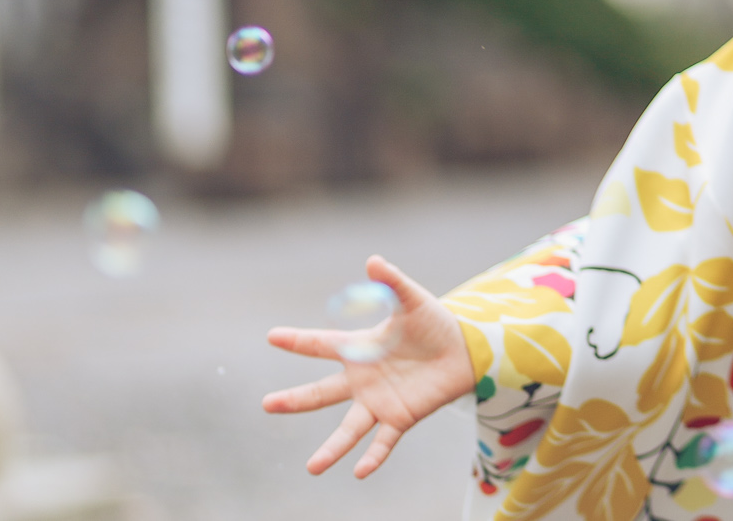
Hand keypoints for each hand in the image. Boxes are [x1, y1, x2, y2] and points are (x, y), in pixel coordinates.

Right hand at [262, 255, 476, 477]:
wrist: (464, 349)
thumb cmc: (433, 323)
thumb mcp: (412, 300)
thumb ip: (391, 283)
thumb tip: (373, 260)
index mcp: (359, 350)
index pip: (322, 345)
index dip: (298, 340)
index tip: (272, 335)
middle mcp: (361, 380)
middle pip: (321, 393)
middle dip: (295, 400)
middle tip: (267, 405)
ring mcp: (378, 402)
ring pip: (348, 429)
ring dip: (331, 449)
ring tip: (312, 467)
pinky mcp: (400, 418)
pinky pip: (383, 441)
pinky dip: (373, 456)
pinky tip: (360, 472)